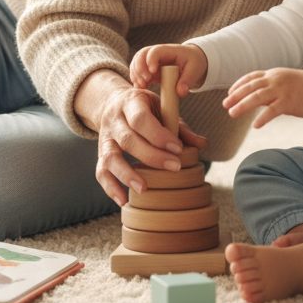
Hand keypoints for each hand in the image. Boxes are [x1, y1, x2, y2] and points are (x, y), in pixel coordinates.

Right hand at [92, 79, 207, 205]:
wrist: (113, 102)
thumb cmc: (144, 108)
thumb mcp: (161, 109)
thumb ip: (180, 127)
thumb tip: (202, 144)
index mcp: (131, 102)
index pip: (141, 119)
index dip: (158, 135)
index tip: (178, 149)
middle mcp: (114, 119)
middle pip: (128, 139)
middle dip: (151, 156)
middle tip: (174, 168)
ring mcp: (104, 137)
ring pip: (110, 156)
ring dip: (126, 174)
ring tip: (144, 188)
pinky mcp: (100, 154)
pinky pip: (100, 171)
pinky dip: (110, 187)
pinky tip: (122, 200)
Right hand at [129, 43, 208, 96]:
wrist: (191, 62)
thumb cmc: (193, 62)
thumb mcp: (195, 70)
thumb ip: (187, 81)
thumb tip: (180, 93)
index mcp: (168, 50)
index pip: (155, 51)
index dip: (151, 60)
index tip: (152, 72)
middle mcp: (157, 54)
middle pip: (141, 55)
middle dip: (140, 68)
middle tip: (145, 81)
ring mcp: (151, 61)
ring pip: (137, 62)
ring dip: (136, 74)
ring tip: (141, 86)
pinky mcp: (149, 70)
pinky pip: (138, 72)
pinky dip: (136, 79)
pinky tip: (139, 87)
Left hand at [222, 68, 302, 127]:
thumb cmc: (301, 87)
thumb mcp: (282, 82)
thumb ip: (267, 87)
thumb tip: (251, 96)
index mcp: (272, 75)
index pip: (250, 78)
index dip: (238, 85)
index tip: (229, 94)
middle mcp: (274, 80)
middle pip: (250, 87)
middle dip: (236, 96)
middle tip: (225, 105)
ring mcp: (281, 90)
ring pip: (257, 97)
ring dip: (242, 106)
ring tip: (232, 113)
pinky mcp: (288, 102)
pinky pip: (272, 111)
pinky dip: (262, 118)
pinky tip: (255, 125)